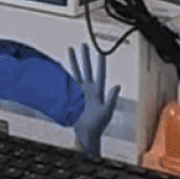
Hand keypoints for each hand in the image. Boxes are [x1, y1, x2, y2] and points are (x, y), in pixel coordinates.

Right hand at [67, 44, 119, 158]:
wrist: (87, 134)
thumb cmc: (99, 124)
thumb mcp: (107, 111)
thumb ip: (112, 98)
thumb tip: (118, 85)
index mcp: (99, 92)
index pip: (100, 74)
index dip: (100, 64)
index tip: (101, 53)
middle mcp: (89, 89)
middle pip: (87, 69)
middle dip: (85, 57)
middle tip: (84, 45)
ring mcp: (80, 92)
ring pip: (76, 73)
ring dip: (74, 61)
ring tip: (70, 49)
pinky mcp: (73, 97)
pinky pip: (68, 83)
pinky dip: (65, 75)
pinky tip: (62, 67)